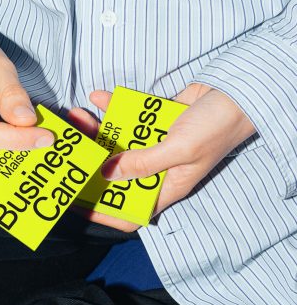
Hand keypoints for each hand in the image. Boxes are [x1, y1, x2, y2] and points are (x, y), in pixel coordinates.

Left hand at [69, 84, 255, 231]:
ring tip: (77, 116)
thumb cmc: (216, 127)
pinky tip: (98, 96)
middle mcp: (155, 168)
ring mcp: (152, 144)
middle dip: (90, 163)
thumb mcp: (180, 150)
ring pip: (116, 143)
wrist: (236, 92)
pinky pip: (126, 117)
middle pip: (115, 174)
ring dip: (95, 131)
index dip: (103, 212)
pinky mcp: (152, 122)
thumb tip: (107, 174)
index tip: (75, 202)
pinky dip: (113, 107)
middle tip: (68, 150)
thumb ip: (143, 163)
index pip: (129, 212)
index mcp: (165, 186)